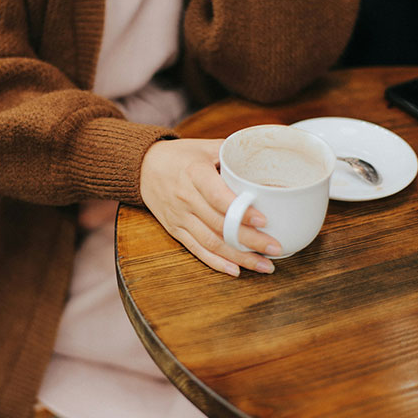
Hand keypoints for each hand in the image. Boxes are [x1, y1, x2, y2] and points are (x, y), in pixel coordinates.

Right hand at [139, 138, 281, 275]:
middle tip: (275, 248)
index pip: (218, 197)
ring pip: (210, 242)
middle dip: (249, 240)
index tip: (264, 220)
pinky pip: (196, 249)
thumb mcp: (204, 146)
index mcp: (195, 173)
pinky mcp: (175, 229)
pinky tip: (236, 270)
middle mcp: (185, 197)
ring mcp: (179, 217)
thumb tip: (266, 160)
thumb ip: (233, 153)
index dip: (240, 211)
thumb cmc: (179, 155)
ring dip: (238, 257)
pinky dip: (216, 262)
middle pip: (219, 224)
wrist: (142, 167)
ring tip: (265, 265)